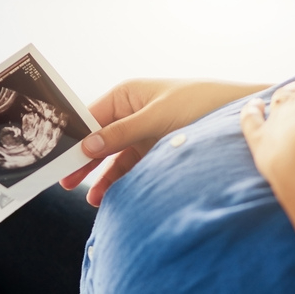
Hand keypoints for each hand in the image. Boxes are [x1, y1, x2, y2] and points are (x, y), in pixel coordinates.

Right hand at [60, 79, 269, 205]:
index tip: (58, 157)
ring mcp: (144, 133)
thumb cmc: (198, 104)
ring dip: (101, 176)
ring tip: (90, 198)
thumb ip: (120, 134)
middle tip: (64, 181)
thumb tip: (86, 147)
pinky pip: (131, 167)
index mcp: (126, 95)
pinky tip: (110, 195)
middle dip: (82, 160)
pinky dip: (120, 180)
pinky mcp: (156, 151)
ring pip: (114, 156)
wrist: (237, 115)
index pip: (90, 116)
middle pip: (99, 139)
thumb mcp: (155, 119)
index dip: (73, 137)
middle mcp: (132, 112)